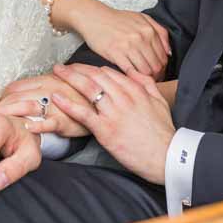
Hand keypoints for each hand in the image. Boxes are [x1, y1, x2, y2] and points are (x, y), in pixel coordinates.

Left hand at [0, 73, 91, 136]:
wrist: (103, 103)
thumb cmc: (81, 95)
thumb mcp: (61, 82)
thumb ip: (43, 83)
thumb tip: (22, 88)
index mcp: (45, 80)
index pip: (15, 87)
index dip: (1, 97)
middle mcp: (47, 89)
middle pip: (15, 97)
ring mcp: (56, 104)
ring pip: (27, 106)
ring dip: (10, 114)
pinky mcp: (65, 120)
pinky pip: (49, 122)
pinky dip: (37, 125)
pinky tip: (27, 128)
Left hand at [49, 64, 174, 184]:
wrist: (166, 155)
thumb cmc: (162, 132)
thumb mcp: (159, 102)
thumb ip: (146, 84)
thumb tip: (133, 72)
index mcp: (135, 90)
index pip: (108, 72)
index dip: (91, 68)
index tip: (81, 68)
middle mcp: (123, 97)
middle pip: (95, 76)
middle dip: (76, 68)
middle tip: (62, 67)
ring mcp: (113, 113)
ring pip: (87, 89)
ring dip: (69, 78)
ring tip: (56, 73)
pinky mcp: (105, 130)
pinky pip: (83, 113)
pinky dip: (68, 104)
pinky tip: (56, 97)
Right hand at [75, 9, 170, 78]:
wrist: (95, 17)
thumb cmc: (118, 19)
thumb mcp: (142, 18)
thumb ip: (159, 32)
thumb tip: (169, 52)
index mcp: (149, 31)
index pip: (163, 57)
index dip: (162, 68)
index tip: (158, 73)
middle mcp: (141, 38)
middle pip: (156, 66)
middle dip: (156, 76)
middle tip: (151, 80)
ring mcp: (128, 46)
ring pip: (145, 71)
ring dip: (145, 78)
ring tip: (142, 81)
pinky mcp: (115, 53)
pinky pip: (130, 71)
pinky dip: (133, 77)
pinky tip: (132, 78)